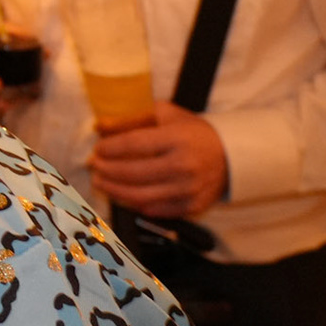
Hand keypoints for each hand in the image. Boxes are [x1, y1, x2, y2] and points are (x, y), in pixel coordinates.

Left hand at [89, 103, 227, 218]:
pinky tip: (122, 195)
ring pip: (141, 196)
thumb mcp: (165, 115)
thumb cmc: (192, 132)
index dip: (109, 148)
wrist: (232, 155)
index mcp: (177, 138)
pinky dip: (135, 204)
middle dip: (106, 171)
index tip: (97, 149)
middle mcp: (184, 166)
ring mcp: (189, 189)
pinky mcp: (192, 206)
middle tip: (93, 167)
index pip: (133, 144)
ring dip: (114, 190)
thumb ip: (131, 119)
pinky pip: (155, 210)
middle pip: (133, 173)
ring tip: (100, 182)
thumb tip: (98, 125)